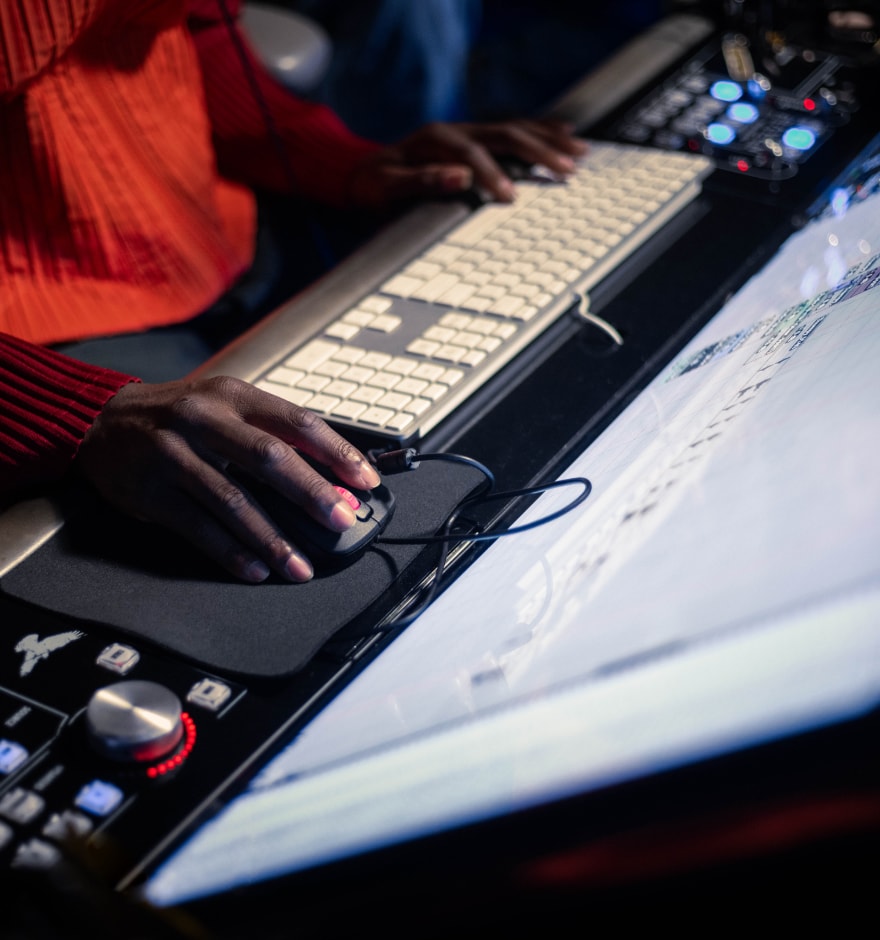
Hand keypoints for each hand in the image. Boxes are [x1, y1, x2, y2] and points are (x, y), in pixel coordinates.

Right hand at [75, 377, 380, 582]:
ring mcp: (174, 455)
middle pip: (268, 458)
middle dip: (311, 493)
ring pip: (233, 501)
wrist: (102, 419)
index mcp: (234, 395)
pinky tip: (255, 569)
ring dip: (272, 538)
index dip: (335, 452)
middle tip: (342, 520)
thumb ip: (273, 433)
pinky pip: (198, 527)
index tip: (364, 481)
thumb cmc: (181, 415)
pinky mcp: (150, 492)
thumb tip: (331, 475)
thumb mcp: (227, 405)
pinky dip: (230, 552)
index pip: (297, 422)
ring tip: (300, 565)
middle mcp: (204, 419)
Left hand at [346, 119, 587, 207]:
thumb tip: (458, 177)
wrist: (364, 172)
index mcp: (435, 141)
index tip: (511, 197)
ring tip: (579, 151)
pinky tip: (564, 136)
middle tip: (566, 170)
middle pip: (504, 134)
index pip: (472, 155)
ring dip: (548, 139)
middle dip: (537, 152)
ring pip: (515, 128)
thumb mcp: (387, 188)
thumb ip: (421, 182)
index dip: (492, 174)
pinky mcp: (475, 138)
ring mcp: (467, 132)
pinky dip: (541, 133)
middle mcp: (455, 130)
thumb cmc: (374, 185)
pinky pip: (514, 131)